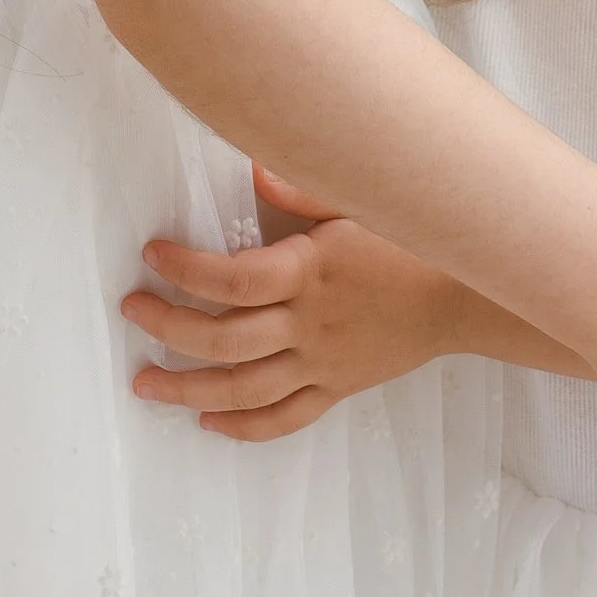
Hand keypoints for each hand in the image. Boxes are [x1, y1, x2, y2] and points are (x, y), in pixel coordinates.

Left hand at [123, 182, 459, 440]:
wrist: (465, 294)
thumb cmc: (410, 240)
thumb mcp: (358, 202)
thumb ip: (302, 188)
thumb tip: (254, 169)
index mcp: (310, 271)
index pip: (232, 279)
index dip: (184, 270)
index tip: (151, 254)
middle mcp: (308, 324)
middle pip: (223, 340)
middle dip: (167, 327)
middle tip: (131, 310)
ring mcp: (321, 362)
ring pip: (243, 390)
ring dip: (187, 389)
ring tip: (145, 382)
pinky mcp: (336, 387)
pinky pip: (284, 419)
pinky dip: (242, 427)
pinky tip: (206, 421)